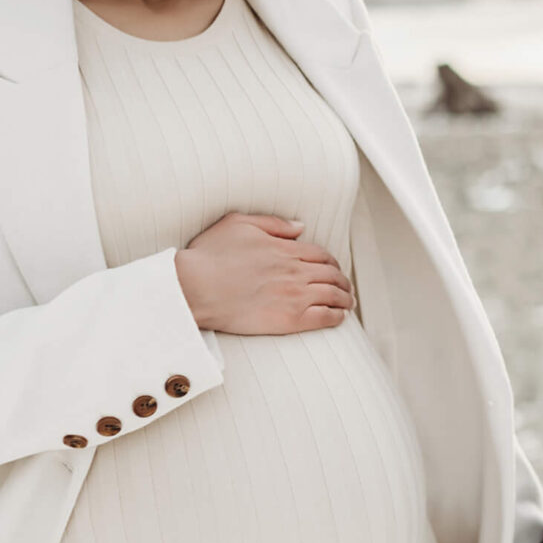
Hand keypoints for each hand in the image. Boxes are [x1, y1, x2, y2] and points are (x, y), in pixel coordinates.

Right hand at [175, 212, 353, 335]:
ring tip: (347, 303)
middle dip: (342, 281)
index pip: (321, 255)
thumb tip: (300, 227)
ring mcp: (294, 295)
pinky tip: (339, 318)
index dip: (332, 262)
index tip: (333, 268)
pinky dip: (336, 317)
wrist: (195, 288)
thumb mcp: (239, 223)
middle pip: (332, 275)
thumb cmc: (210, 256)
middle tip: (345, 287)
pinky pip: (324, 317)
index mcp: (285, 249)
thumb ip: (273, 224)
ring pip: (333, 295)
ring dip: (344, 299)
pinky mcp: (289, 319)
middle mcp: (295, 271)